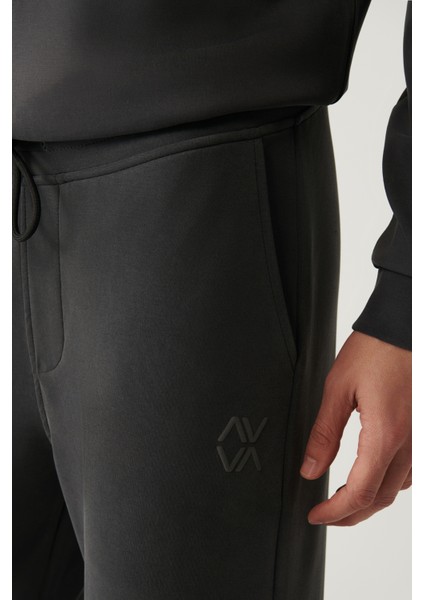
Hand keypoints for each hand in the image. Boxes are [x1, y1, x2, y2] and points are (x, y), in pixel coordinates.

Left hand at [300, 330, 411, 525]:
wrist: (405, 327)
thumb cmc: (376, 349)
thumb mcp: (339, 389)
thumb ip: (324, 433)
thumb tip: (310, 468)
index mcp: (385, 435)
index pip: (361, 492)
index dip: (336, 511)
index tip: (316, 515)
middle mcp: (409, 443)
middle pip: (382, 498)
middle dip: (351, 514)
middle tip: (325, 515)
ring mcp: (420, 438)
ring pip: (399, 488)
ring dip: (371, 500)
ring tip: (344, 499)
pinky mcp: (422, 430)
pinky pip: (410, 470)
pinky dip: (390, 482)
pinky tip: (372, 476)